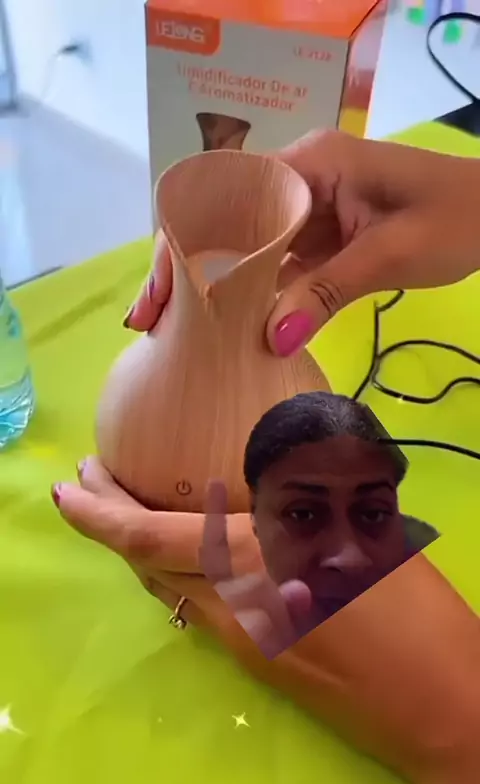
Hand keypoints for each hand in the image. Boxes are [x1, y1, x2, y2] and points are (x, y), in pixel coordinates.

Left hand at [54, 461, 479, 783]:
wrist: (441, 705)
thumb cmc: (418, 606)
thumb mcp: (366, 528)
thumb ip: (302, 508)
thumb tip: (263, 483)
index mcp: (262, 560)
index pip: (151, 538)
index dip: (98, 514)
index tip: (68, 487)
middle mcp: (234, 602)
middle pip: (147, 563)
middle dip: (108, 523)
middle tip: (89, 485)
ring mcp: (240, 638)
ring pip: (171, 588)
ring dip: (142, 551)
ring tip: (132, 513)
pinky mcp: (254, 663)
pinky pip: (202, 609)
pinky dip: (180, 577)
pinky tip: (192, 557)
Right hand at [123, 130, 479, 354]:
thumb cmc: (455, 218)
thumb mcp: (390, 255)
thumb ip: (328, 293)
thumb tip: (270, 341)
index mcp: (311, 164)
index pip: (228, 200)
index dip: (187, 247)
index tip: (162, 295)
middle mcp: (299, 181)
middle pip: (225, 224)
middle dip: (185, 272)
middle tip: (151, 322)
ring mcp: (309, 211)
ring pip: (246, 249)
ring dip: (213, 289)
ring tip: (174, 334)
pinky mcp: (322, 238)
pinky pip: (276, 266)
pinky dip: (252, 298)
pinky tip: (228, 330)